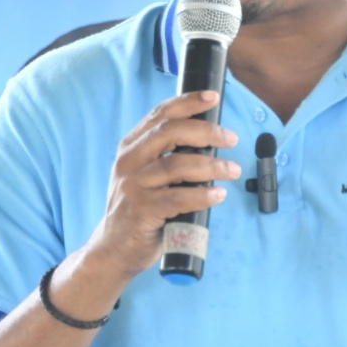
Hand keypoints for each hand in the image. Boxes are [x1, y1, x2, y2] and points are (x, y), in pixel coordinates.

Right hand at [89, 90, 240, 278]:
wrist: (113, 248)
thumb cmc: (139, 208)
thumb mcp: (145, 175)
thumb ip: (166, 156)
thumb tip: (209, 140)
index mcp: (131, 147)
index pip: (160, 114)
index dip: (187, 102)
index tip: (213, 97)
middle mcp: (129, 162)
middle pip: (170, 132)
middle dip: (206, 131)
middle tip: (231, 139)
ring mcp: (133, 186)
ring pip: (177, 165)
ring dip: (211, 166)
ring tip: (232, 170)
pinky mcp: (141, 211)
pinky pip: (178, 198)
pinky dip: (202, 195)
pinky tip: (218, 194)